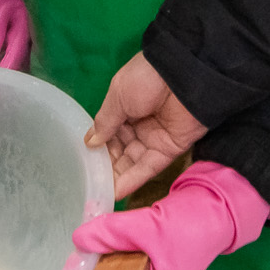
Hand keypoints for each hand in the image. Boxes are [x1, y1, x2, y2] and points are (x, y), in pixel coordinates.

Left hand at [70, 162, 269, 269]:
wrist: (221, 200)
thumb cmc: (191, 224)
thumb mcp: (149, 227)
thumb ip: (113, 233)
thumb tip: (77, 239)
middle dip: (97, 265)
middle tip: (72, 253)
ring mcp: (159, 264)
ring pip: (122, 260)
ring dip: (105, 248)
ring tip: (81, 239)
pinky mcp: (158, 246)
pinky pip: (130, 246)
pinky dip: (117, 237)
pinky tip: (99, 228)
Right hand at [87, 53, 208, 200]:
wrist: (183, 76)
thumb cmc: (146, 79)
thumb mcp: (118, 96)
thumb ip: (105, 122)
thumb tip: (90, 142)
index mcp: (126, 108)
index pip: (109, 133)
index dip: (99, 147)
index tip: (85, 162)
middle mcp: (139, 125)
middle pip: (120, 151)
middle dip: (107, 165)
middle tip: (91, 182)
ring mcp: (155, 139)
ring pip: (133, 162)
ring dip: (117, 177)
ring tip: (100, 192)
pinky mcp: (170, 150)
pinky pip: (149, 167)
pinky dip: (134, 179)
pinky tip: (117, 191)